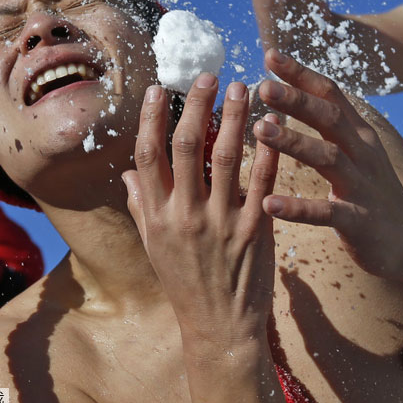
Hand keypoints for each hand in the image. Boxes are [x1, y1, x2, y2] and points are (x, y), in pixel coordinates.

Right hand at [122, 75, 279, 351]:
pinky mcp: (256, 229)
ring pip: (229, 157)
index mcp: (158, 216)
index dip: (150, 118)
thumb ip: (143, 206)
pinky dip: (268, 150)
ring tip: (243, 88)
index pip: (148, 155)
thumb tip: (129, 173)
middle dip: (197, 105)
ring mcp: (222, 222)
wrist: (220, 328)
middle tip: (207, 75)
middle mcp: (186, 215)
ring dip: (236, 118)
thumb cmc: (186, 284)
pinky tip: (273, 124)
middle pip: (189, 146)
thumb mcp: (154, 248)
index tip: (157, 89)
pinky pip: (263, 182)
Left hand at [253, 49, 402, 280]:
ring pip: (328, 157)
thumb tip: (297, 92)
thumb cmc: (372, 193)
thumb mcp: (357, 152)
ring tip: (260, 130)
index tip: (271, 54)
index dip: (302, 74)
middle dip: (297, 100)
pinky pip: (326, 212)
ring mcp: (363, 186)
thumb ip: (331, 125)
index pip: (330, 94)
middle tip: (263, 86)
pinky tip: (269, 204)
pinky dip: (297, 207)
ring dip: (294, 142)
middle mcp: (363, 153)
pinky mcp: (359, 221)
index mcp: (358, 134)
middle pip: (330, 118)